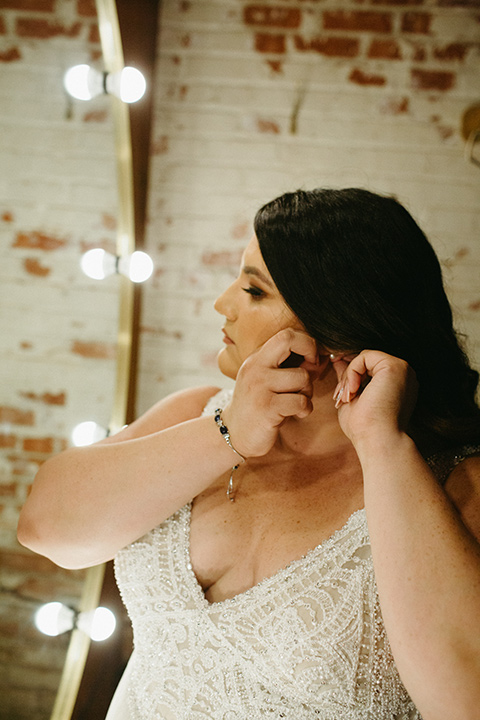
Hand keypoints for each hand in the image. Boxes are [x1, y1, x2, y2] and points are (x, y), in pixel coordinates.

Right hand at [222, 329, 325, 456]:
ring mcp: (259, 387)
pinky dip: (305, 409)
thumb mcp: (269, 381)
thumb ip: (291, 367)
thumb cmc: (259, 405)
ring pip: (302, 377)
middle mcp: (255, 368)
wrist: (235, 433)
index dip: (306, 343)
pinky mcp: (266, 408)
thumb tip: (323, 357)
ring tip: (298, 401)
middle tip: (312, 371)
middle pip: (289, 340)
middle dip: (311, 353)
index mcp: (257, 358)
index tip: (311, 360)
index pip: (285, 334)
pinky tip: (296, 414)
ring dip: (308, 391)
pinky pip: (301, 401)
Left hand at [330, 350, 417, 447]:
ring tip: (347, 398)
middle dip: (348, 378)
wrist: (378, 441)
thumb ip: (349, 377)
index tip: (341, 397)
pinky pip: (364, 356)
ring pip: (364, 358)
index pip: (369, 368)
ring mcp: (402, 369)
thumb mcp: (353, 397)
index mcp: (397, 384)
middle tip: (342, 399)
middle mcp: (404, 374)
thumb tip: (338, 359)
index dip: (350, 379)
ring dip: (349, 377)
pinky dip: (352, 372)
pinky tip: (353, 391)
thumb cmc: (366, 428)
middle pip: (366, 362)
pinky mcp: (394, 366)